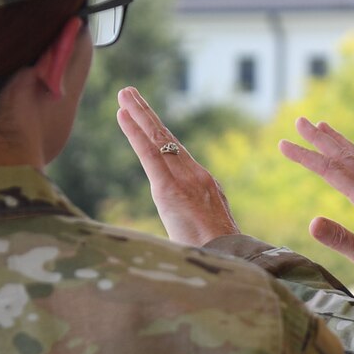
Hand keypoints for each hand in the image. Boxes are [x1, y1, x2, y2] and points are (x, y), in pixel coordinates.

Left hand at [116, 86, 240, 245]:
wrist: (231, 260)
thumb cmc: (218, 255)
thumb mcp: (208, 232)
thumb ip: (195, 222)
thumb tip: (183, 230)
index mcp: (205, 185)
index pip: (177, 154)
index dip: (160, 133)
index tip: (147, 118)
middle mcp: (196, 175)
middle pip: (167, 138)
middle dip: (147, 114)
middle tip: (130, 93)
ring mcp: (185, 179)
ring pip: (157, 139)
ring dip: (138, 114)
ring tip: (124, 94)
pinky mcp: (170, 189)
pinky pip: (149, 154)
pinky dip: (134, 133)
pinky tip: (122, 115)